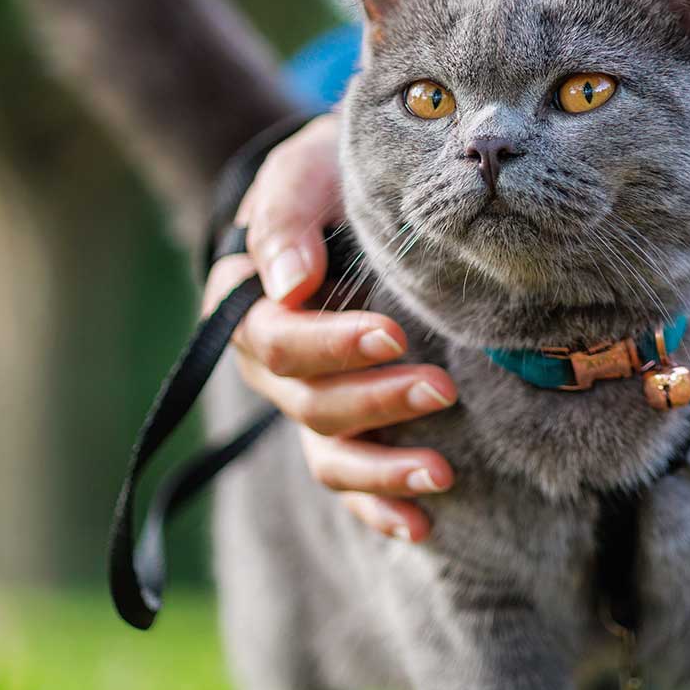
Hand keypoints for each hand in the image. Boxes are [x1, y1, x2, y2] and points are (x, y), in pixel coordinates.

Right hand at [207, 114, 458, 541]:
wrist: (374, 184)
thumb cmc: (337, 169)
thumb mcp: (308, 166)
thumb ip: (287, 214)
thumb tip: (289, 284)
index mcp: (247, 300)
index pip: (274, 340)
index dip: (329, 345)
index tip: (393, 334)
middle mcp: (271, 362)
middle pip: (304, 402)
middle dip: (374, 401)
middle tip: (442, 388)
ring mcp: (308, 399)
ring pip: (326, 454)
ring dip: (382, 469)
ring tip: (442, 474)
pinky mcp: (347, 426)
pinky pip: (349, 484)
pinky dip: (380, 508)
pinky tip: (423, 523)